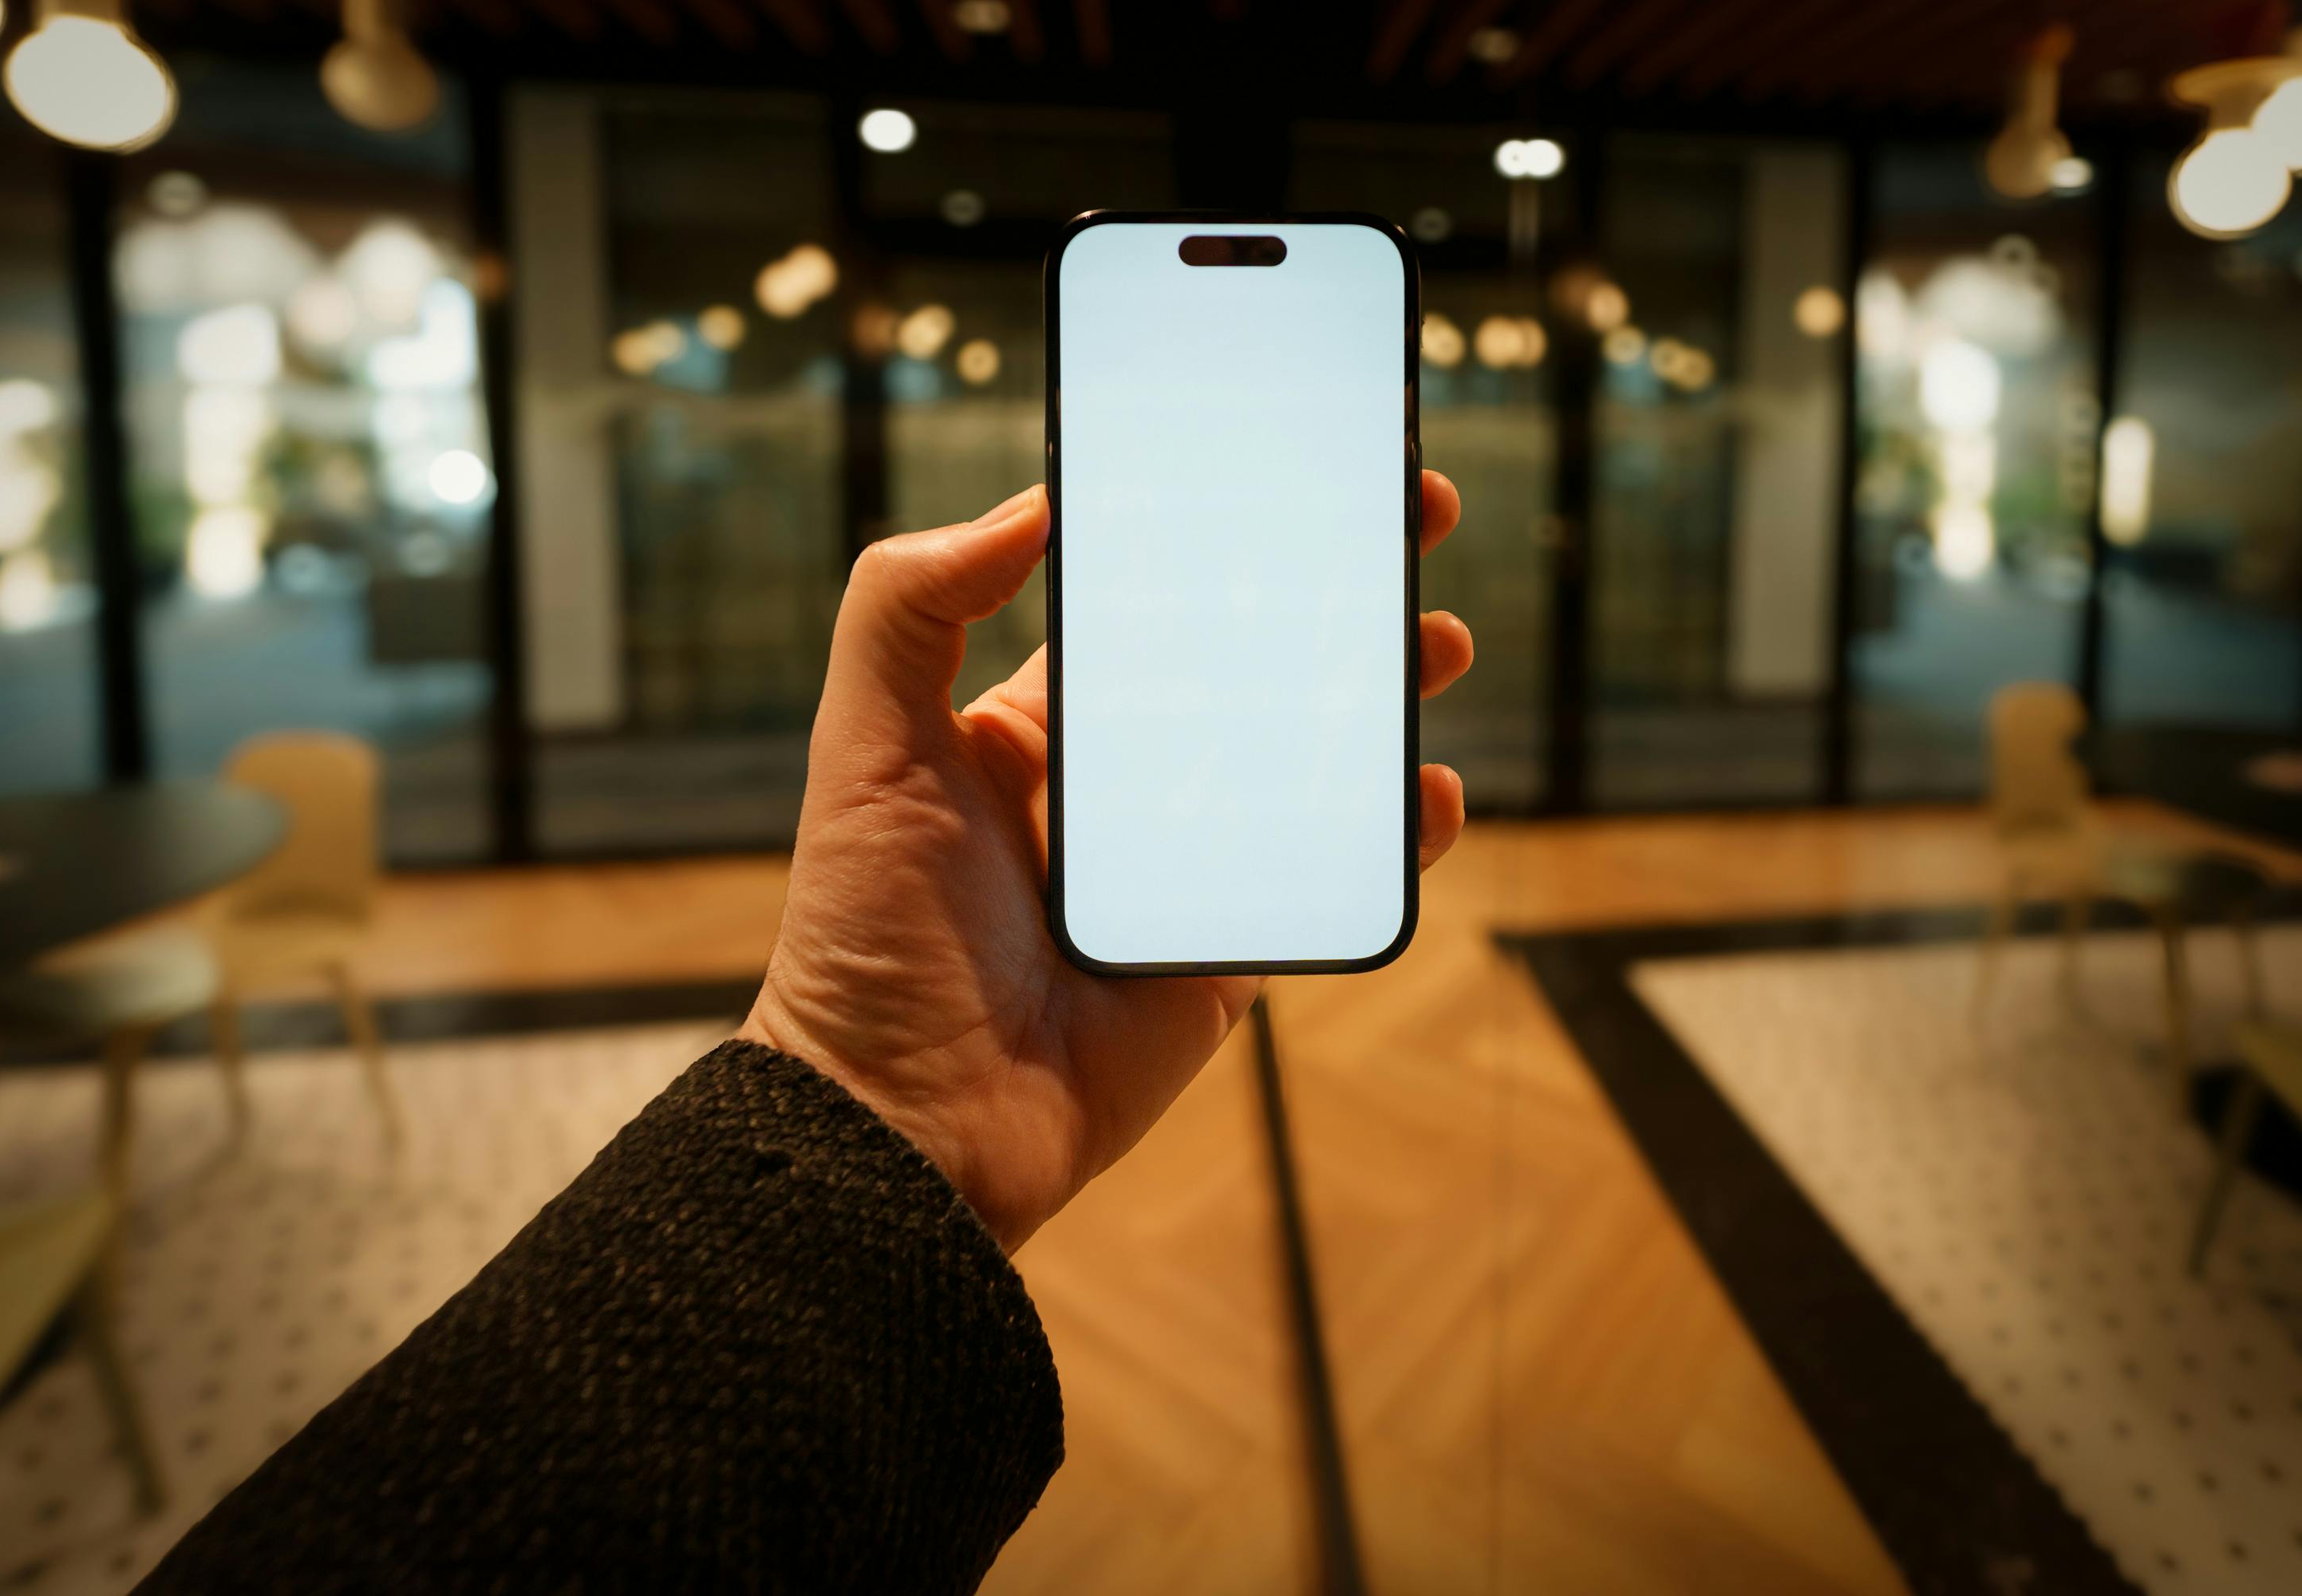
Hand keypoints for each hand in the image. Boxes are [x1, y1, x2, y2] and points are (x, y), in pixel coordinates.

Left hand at [740, 475, 1475, 1248]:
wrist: (908, 1122)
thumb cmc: (867, 932)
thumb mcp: (864, 745)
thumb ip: (910, 607)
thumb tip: (1027, 504)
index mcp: (1041, 724)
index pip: (1151, 603)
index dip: (1222, 537)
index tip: (1287, 469)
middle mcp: (1123, 787)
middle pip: (1254, 668)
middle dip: (1332, 599)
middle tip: (1405, 525)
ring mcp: (1187, 869)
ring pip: (1310, 762)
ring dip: (1381, 696)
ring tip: (1437, 643)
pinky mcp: (1235, 952)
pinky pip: (1333, 878)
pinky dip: (1393, 834)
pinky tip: (1423, 792)